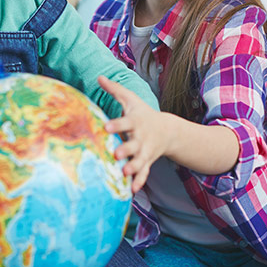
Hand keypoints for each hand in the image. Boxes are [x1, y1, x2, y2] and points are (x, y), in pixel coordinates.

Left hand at [98, 75, 172, 191]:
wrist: (167, 130)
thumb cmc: (143, 113)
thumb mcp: (131, 99)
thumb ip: (115, 89)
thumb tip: (99, 76)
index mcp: (135, 122)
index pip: (125, 122)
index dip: (116, 125)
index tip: (106, 127)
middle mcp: (141, 138)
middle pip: (133, 144)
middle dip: (126, 149)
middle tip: (116, 154)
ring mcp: (145, 151)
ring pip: (139, 161)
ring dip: (133, 167)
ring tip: (124, 173)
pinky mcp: (147, 162)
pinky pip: (144, 173)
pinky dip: (139, 181)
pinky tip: (131, 190)